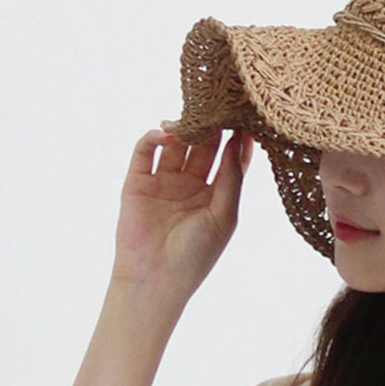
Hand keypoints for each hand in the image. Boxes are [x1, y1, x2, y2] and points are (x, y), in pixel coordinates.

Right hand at [110, 128, 253, 300]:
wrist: (154, 280)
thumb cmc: (196, 254)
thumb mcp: (224, 216)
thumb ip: (232, 179)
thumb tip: (238, 142)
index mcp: (217, 195)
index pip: (231, 159)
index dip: (238, 140)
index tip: (247, 119)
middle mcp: (192, 185)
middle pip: (205, 147)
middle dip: (213, 127)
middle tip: (220, 106)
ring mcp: (164, 182)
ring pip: (176, 145)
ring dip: (184, 130)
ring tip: (193, 116)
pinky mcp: (138, 182)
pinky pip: (144, 153)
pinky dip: (152, 138)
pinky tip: (165, 134)